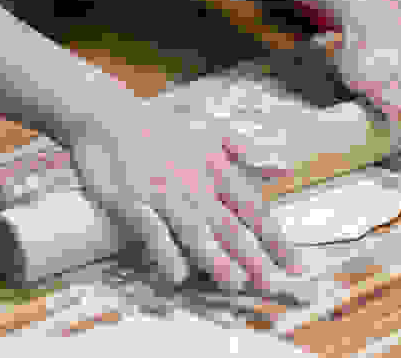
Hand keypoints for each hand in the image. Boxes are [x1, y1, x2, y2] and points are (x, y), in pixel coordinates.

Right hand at [66, 77, 305, 293]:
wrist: (108, 117)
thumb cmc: (161, 127)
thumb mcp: (210, 131)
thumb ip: (248, 152)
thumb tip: (285, 168)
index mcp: (217, 167)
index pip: (252, 207)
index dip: (274, 237)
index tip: (292, 262)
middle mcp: (195, 183)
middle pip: (230, 226)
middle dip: (254, 257)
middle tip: (274, 285)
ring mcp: (163, 193)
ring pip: (195, 232)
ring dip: (216, 260)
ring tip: (236, 284)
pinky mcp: (132, 202)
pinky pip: (152, 232)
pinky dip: (165, 252)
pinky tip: (177, 275)